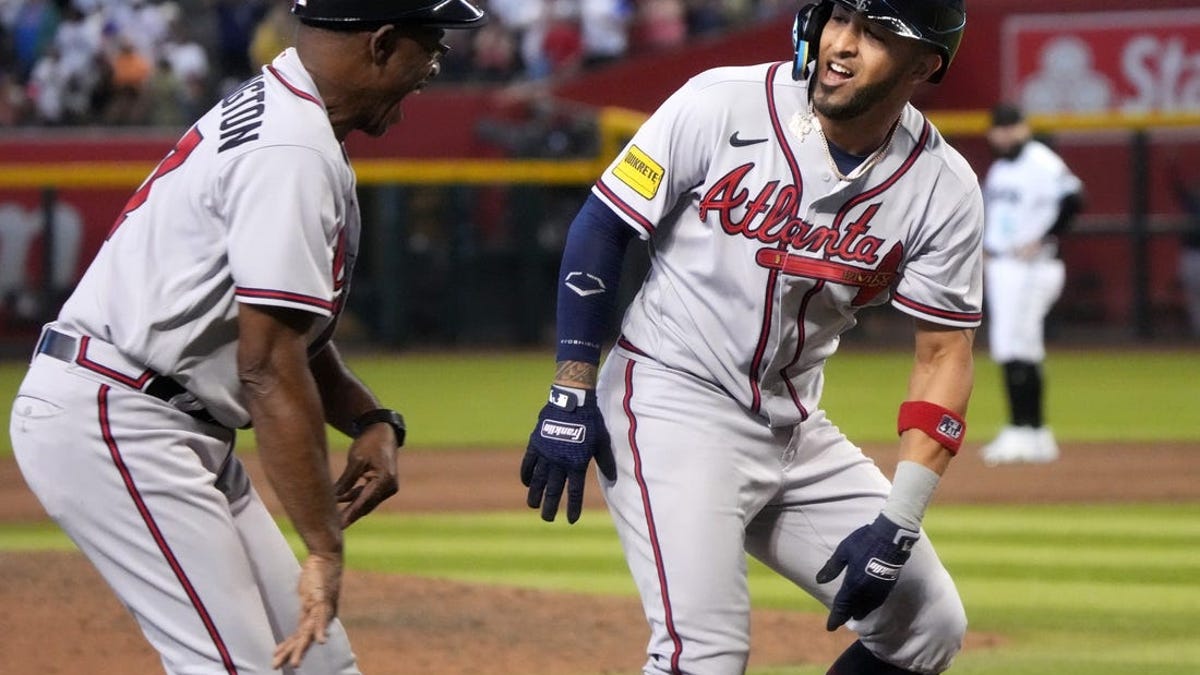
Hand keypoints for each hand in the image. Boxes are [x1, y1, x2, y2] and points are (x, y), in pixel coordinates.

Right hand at [272, 552, 342, 668]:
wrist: (327, 555)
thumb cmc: (318, 570)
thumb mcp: (309, 589)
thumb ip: (307, 599)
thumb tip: (303, 602)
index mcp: (315, 613)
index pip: (299, 634)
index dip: (288, 645)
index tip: (276, 655)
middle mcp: (319, 614)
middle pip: (302, 637)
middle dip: (291, 653)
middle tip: (279, 666)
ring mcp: (320, 608)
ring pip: (308, 632)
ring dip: (300, 648)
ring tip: (294, 664)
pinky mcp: (321, 599)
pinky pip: (320, 617)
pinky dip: (320, 630)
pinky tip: (320, 642)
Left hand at [335, 423, 399, 527]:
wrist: (383, 431)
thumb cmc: (369, 443)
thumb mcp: (356, 460)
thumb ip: (346, 481)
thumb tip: (332, 499)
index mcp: (385, 480)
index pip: (364, 501)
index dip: (350, 514)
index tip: (338, 525)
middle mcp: (389, 487)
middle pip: (366, 505)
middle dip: (349, 515)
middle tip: (333, 528)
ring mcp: (388, 487)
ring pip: (366, 502)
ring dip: (350, 508)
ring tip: (333, 518)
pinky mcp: (382, 485)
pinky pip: (366, 496)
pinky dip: (354, 498)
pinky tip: (339, 501)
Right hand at [521, 384, 615, 522]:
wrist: (572, 400)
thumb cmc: (590, 420)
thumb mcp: (601, 442)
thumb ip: (605, 461)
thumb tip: (613, 478)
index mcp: (577, 463)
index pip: (574, 491)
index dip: (573, 507)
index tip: (571, 520)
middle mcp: (559, 462)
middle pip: (553, 489)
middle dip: (550, 506)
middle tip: (547, 519)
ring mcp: (546, 453)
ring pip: (538, 479)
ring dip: (535, 494)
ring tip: (533, 506)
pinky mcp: (536, 443)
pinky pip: (528, 463)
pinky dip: (526, 474)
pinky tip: (526, 483)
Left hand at [816, 514, 919, 630]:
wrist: (889, 538)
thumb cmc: (863, 542)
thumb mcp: (843, 552)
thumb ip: (832, 568)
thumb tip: (819, 580)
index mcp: (852, 585)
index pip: (842, 606)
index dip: (835, 618)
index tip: (830, 627)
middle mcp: (865, 592)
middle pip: (854, 609)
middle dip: (846, 615)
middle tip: (839, 620)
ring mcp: (878, 590)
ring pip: (867, 607)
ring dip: (859, 611)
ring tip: (854, 614)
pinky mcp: (887, 586)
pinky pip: (876, 602)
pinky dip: (869, 606)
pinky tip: (868, 605)